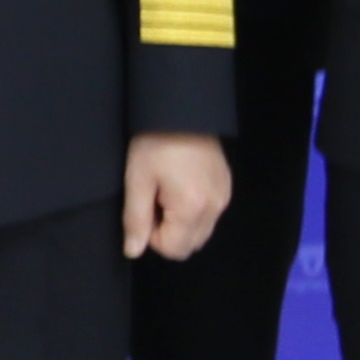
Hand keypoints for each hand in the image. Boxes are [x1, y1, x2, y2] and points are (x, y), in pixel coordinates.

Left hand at [123, 131, 232, 260]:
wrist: (181, 109)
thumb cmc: (156, 141)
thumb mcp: (137, 179)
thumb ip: (135, 220)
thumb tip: (133, 251)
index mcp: (193, 208)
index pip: (173, 249)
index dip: (152, 235)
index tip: (146, 207)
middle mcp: (215, 207)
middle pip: (189, 245)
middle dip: (167, 231)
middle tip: (155, 199)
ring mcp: (223, 197)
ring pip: (200, 232)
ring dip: (180, 222)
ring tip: (167, 191)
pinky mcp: (226, 187)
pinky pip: (209, 215)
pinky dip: (193, 210)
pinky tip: (180, 185)